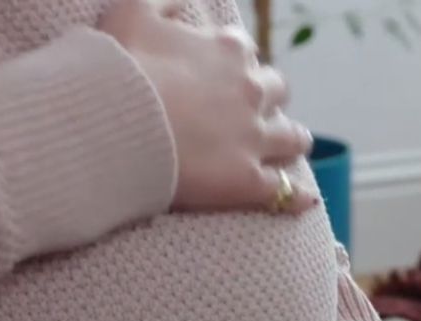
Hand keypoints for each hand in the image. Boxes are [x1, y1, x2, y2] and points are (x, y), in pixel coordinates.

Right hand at [99, 0, 316, 213]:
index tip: (221, 75)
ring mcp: (254, 138)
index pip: (245, 51)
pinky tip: (305, 202)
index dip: (235, 64)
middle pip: (276, 90)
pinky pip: (283, 191)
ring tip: (291, 146)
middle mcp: (251, 91)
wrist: (115, 126)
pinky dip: (296, 197)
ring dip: (292, 139)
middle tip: (253, 111)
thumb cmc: (118, 69)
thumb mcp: (132, 11)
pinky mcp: (248, 181)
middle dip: (268, 98)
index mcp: (228, 50)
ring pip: (291, 138)